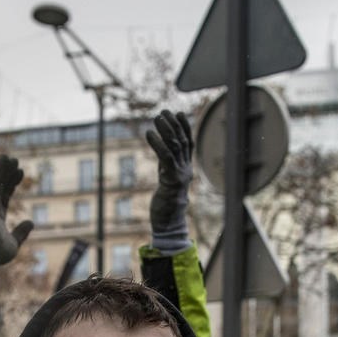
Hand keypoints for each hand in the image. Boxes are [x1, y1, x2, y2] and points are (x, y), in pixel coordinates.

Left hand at [145, 111, 192, 252]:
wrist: (169, 224)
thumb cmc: (166, 204)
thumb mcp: (166, 179)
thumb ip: (166, 165)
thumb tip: (161, 152)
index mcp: (186, 169)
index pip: (188, 143)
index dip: (184, 127)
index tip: (178, 113)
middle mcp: (186, 170)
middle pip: (182, 141)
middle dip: (173, 125)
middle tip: (163, 112)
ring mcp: (180, 175)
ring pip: (175, 146)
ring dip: (166, 130)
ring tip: (157, 117)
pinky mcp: (171, 181)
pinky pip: (166, 158)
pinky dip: (157, 143)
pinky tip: (149, 133)